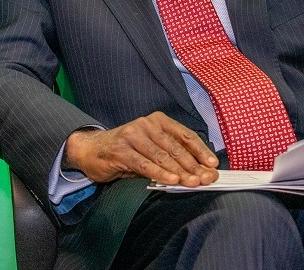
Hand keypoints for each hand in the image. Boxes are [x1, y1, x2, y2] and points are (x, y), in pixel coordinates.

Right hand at [64, 112, 218, 186]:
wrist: (91, 149)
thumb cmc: (125, 150)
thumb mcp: (150, 148)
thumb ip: (170, 155)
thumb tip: (198, 171)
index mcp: (157, 121)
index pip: (184, 135)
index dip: (200, 150)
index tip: (212, 164)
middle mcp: (145, 124)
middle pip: (175, 147)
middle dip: (193, 165)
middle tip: (206, 178)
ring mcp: (132, 136)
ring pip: (162, 156)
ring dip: (179, 171)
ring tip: (193, 182)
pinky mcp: (121, 150)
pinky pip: (144, 164)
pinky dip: (160, 173)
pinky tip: (171, 180)